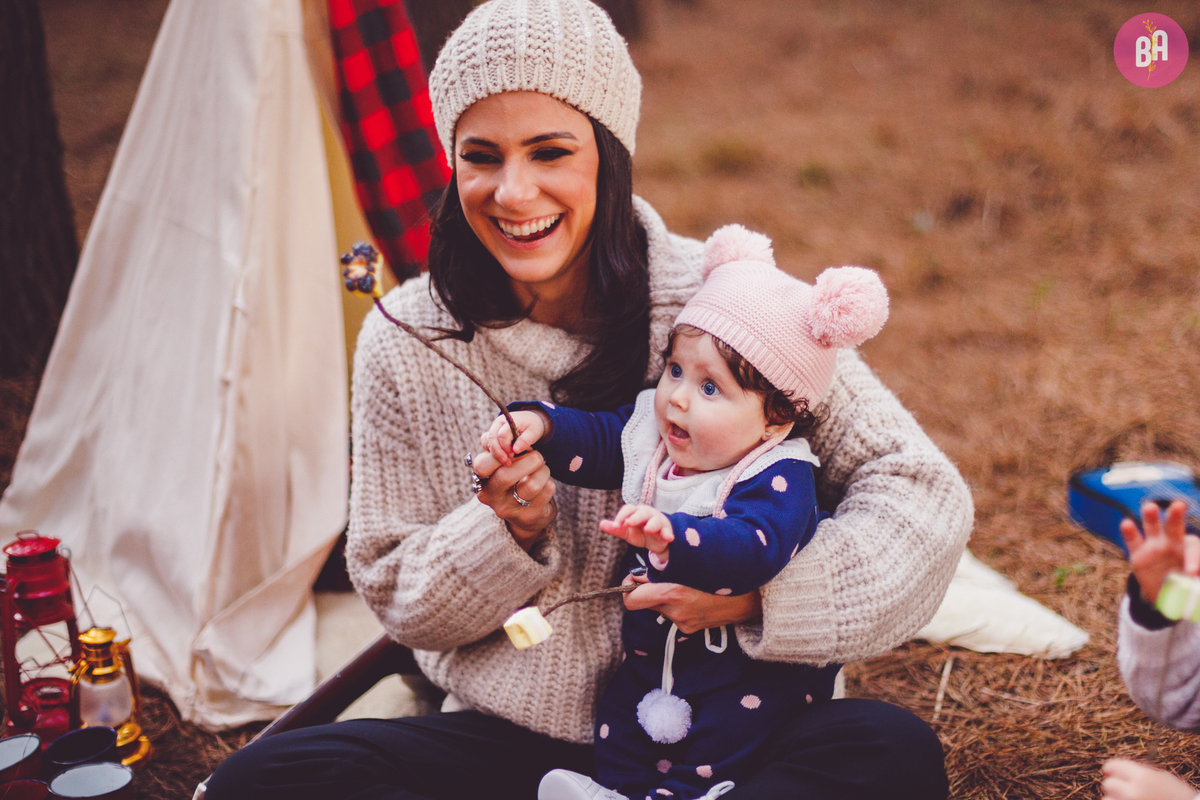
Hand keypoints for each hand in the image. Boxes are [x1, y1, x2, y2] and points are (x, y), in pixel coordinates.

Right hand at [470, 448, 555, 550]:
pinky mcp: (528, 517)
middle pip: (506, 475)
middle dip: (528, 460)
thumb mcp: (501, 466)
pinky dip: (549, 482)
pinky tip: (544, 484)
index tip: (515, 449)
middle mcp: (491, 498)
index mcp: (481, 481)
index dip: (500, 452)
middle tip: (537, 457)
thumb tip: (501, 435)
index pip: (482, 465)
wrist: (527, 513)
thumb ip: (498, 450)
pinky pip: (546, 491)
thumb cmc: (513, 480)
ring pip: (531, 484)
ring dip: (543, 471)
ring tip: (542, 469)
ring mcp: (509, 510)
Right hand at [481, 410, 549, 465]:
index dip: (506, 447)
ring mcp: (493, 429)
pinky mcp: (491, 435)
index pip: (502, 435)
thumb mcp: (534, 432)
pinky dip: (491, 452)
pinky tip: (501, 458)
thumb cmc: (532, 426)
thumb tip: (515, 450)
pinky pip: (485, 443)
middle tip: (507, 463)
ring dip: (495, 454)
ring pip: (487, 442)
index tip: (513, 455)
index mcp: (509, 420)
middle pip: (491, 439)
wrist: (529, 420)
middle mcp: (498, 423)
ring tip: (506, 462)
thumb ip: (525, 440)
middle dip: (498, 453)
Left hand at [600, 504, 672, 565]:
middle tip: (628, 523)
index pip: (628, 509)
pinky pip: (668, 532)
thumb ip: (615, 528)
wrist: (656, 541)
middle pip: (642, 512)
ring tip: (648, 530)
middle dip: (635, 517)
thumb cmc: (640, 532)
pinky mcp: (666, 531)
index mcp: (635, 512)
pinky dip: (668, 534)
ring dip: (652, 524)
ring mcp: (658, 521)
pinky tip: (668, 538)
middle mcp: (647, 514)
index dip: (621, 516)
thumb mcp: (627, 532)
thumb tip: (601, 524)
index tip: (615, 525)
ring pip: (656, 521)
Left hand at [622, 574, 762, 634]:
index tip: (633, 578)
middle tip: (651, 581)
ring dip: (663, 598)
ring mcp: (683, 621)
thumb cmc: (722, 571)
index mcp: (673, 592)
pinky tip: (693, 597)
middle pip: (642, 603)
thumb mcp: (692, 562)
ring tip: (681, 585)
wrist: (753, 596)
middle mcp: (675, 610)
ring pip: (659, 608)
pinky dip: (677, 606)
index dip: (628, 588)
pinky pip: (674, 615)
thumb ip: (665, 566)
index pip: (633, 599)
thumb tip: (641, 571)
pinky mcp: (691, 628)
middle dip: (643, 592)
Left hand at [1101, 758, 1197, 799]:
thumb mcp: (1162, 779)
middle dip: (1115, 786)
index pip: (1113, 766)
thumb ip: (1138, 773)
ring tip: (1128, 799)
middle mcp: (1134, 792)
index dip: (1111, 768)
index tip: (1109, 771)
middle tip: (1123, 789)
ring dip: (1115, 799)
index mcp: (1143, 778)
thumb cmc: (1178, 796)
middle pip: (1108, 784)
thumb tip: (1113, 770)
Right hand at [1121, 500, 1198, 602]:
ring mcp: (1153, 546)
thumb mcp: (1194, 587)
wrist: (1164, 592)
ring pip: (1152, 527)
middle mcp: (1172, 543)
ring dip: (1151, 516)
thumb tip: (1194, 581)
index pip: (1192, 547)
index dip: (1194, 558)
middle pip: (1174, 526)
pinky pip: (1133, 541)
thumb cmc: (1185, 585)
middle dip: (1176, 516)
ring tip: (1150, 507)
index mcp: (1189, 549)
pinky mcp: (1137, 554)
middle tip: (1179, 505)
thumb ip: (1196, 584)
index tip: (1192, 573)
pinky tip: (1127, 524)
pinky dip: (1129, 532)